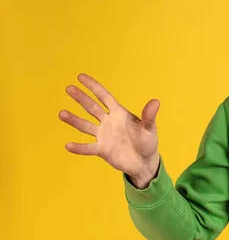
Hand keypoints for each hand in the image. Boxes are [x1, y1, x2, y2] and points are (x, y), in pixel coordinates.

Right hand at [58, 73, 159, 187]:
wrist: (144, 161)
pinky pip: (88, 147)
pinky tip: (68, 145)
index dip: (94, 86)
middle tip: (69, 89)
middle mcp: (108, 122)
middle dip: (81, 98)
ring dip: (74, 120)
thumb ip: (149, 116)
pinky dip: (79, 147)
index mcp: (119, 113)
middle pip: (92, 108)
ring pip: (85, 126)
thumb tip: (156, 102)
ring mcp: (103, 135)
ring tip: (61, 114)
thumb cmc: (147, 142)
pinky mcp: (102, 149)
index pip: (104, 96)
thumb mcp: (150, 128)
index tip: (81, 77)